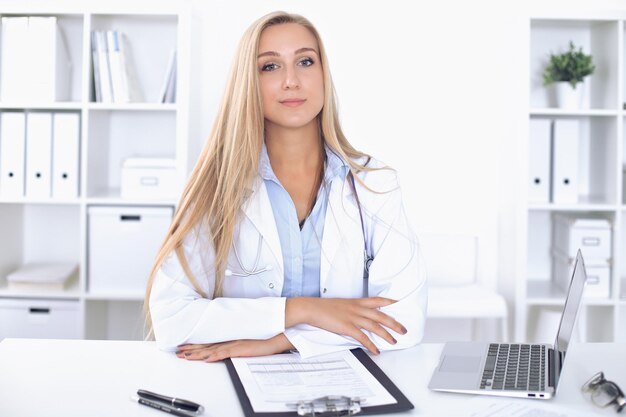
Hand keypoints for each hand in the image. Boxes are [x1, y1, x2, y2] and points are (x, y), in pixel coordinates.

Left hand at [176, 334, 293, 362]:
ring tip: (185, 356)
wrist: (277, 334)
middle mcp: (230, 340)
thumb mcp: (248, 341)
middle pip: (207, 345)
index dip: (196, 345)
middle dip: (191, 349)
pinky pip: (225, 353)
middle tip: (178, 351)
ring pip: (212, 349)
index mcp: (231, 338)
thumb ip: (238, 344)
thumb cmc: (266, 338)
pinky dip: (214, 356)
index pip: (210, 342)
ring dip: (197, 353)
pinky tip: (205, 358)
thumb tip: (231, 347)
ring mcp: (234, 344)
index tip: (185, 347)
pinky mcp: (240, 349)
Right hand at [286, 297, 406, 354]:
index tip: (400, 303)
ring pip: (375, 326)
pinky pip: (363, 337)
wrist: (311, 308)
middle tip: (403, 329)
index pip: (377, 300)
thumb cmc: (323, 307)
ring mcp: (353, 318)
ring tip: (394, 341)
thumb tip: (357, 314)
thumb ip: (351, 308)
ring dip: (386, 335)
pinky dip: (371, 345)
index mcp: (356, 302)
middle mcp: (357, 308)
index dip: (390, 302)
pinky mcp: (347, 327)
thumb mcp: (340, 304)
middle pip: (381, 315)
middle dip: (394, 323)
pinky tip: (376, 350)